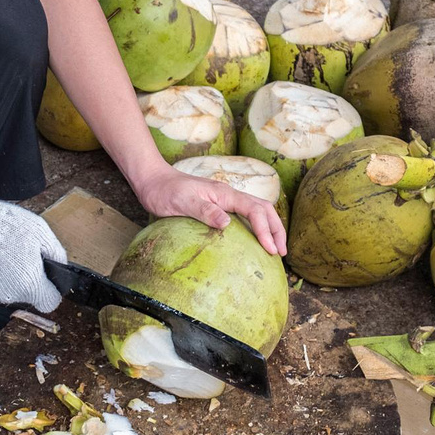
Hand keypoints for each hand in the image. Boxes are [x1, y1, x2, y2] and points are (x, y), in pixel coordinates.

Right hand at [0, 194, 67, 311]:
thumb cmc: (1, 226)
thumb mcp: (40, 232)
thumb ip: (56, 253)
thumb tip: (60, 265)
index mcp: (31, 284)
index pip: (50, 302)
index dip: (51, 289)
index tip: (47, 277)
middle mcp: (11, 295)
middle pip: (28, 293)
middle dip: (29, 276)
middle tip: (22, 253)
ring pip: (9, 288)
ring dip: (10, 274)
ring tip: (3, 250)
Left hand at [132, 165, 286, 255]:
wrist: (153, 181)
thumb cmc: (165, 191)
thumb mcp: (183, 202)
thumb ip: (205, 211)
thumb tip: (227, 223)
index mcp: (225, 194)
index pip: (255, 210)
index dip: (266, 230)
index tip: (271, 250)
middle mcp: (228, 196)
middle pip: (264, 209)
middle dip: (276, 229)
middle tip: (281, 252)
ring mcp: (224, 201)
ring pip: (256, 211)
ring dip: (269, 228)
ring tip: (275, 248)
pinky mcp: (218, 208)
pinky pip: (244, 216)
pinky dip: (255, 228)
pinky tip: (253, 242)